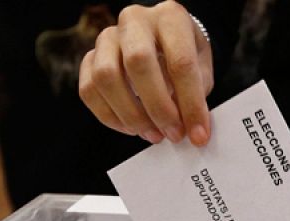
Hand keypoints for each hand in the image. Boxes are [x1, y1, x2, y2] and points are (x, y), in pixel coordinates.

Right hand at [79, 1, 215, 145]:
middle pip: (138, 62)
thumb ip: (196, 94)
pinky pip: (88, 89)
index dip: (191, 104)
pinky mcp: (90, 57)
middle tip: (172, 134)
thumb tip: (191, 130)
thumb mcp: (200, 68)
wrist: (160, 42)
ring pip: (106, 76)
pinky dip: (109, 116)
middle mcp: (135, 20)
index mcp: (170, 16)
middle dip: (158, 107)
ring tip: (152, 134)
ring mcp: (107, 37)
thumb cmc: (182, 55)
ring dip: (130, 114)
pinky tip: (131, 128)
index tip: (198, 134)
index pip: (180, 61)